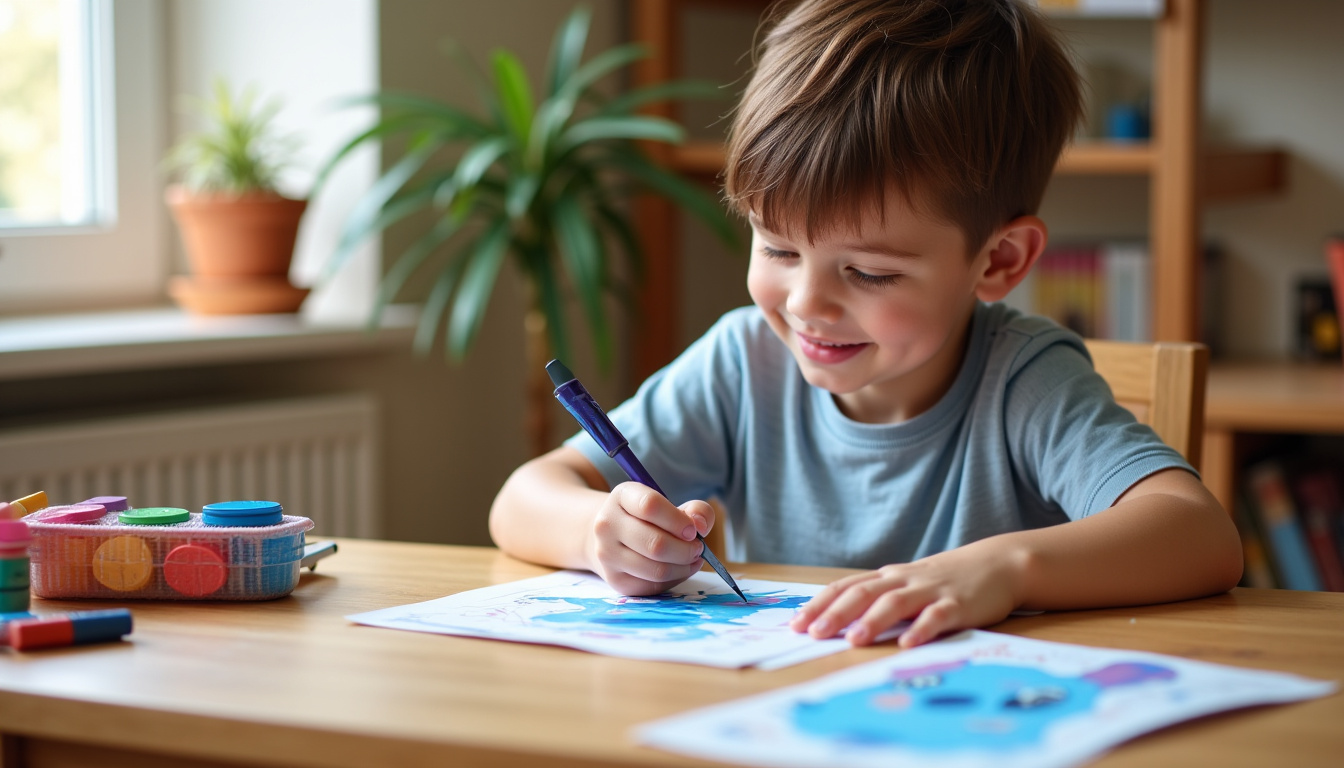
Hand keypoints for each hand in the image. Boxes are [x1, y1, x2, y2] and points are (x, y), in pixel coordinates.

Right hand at [585, 481, 715, 595]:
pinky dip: (674, 579)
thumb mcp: (671, 504)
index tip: (693, 530)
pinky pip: (654, 586)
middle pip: (655, 544)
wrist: (613, 537)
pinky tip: (679, 568)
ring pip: (656, 570)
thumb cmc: (650, 519)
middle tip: (697, 548)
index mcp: (621, 497)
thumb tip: (701, 526)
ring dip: (683, 567)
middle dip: (686, 550)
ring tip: (692, 559)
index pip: (650, 506)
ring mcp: (607, 554)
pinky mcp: (615, 580)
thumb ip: (696, 509)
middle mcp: (607, 524)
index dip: (678, 520)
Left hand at [789, 538, 1023, 647]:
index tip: (795, 624)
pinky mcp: (958, 604)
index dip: (819, 604)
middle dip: (835, 613)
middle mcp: (904, 581)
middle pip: (863, 593)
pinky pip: (937, 616)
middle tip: (813, 633)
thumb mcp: (908, 586)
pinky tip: (908, 643)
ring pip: (896, 602)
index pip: (845, 587)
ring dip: (873, 621)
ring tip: (854, 640)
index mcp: (888, 578)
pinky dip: (921, 629)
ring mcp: (931, 591)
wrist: (998, 564)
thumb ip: (879, 600)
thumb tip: (839, 622)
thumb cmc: (945, 581)